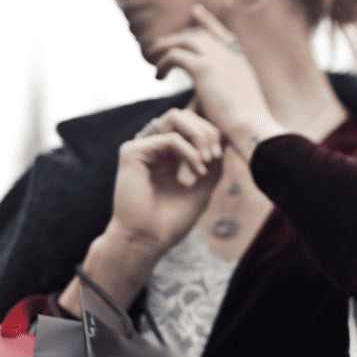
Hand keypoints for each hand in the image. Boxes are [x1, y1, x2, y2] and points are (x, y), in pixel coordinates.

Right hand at [110, 107, 223, 252]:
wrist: (148, 240)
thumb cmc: (171, 222)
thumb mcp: (202, 190)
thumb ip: (212, 165)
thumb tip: (224, 141)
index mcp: (169, 158)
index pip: (191, 128)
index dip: (210, 135)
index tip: (219, 157)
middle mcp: (154, 150)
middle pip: (184, 117)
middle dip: (206, 131)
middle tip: (215, 156)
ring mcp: (142, 149)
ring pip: (175, 117)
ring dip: (199, 134)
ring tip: (207, 159)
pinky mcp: (132, 152)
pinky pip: (169, 138)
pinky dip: (188, 151)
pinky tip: (197, 169)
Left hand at [150, 4, 284, 150]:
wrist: (252, 128)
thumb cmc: (247, 130)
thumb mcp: (240, 109)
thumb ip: (225, 99)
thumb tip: (212, 106)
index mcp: (241, 66)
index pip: (224, 36)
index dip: (209, 23)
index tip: (196, 12)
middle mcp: (231, 59)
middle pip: (201, 35)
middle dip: (180, 35)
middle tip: (162, 43)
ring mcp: (219, 61)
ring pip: (185, 40)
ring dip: (166, 46)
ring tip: (152, 56)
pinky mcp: (204, 69)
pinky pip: (176, 56)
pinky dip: (163, 63)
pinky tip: (158, 76)